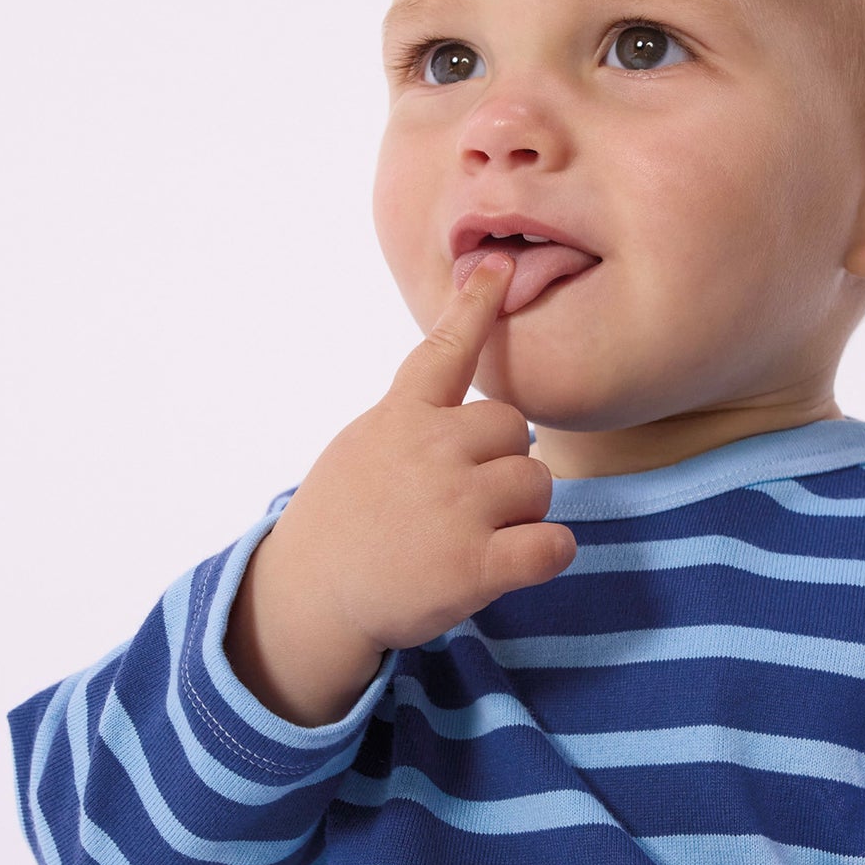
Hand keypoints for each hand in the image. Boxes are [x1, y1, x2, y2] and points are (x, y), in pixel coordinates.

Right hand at [228, 252, 576, 719]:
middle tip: (468, 501)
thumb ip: (412, 419)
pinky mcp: (474, 565)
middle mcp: (430, 452)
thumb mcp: (364, 447)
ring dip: (523, 511)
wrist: (311, 597)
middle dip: (506, 462)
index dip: (477, 305)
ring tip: (479, 535)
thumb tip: (465, 406)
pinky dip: (549, 553)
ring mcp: (454, 507)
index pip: (445, 350)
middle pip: (517, 430)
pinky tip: (520, 561)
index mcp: (401, 418)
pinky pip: (553, 544)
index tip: (502, 266)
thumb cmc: (343, 521)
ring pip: (538, 484)